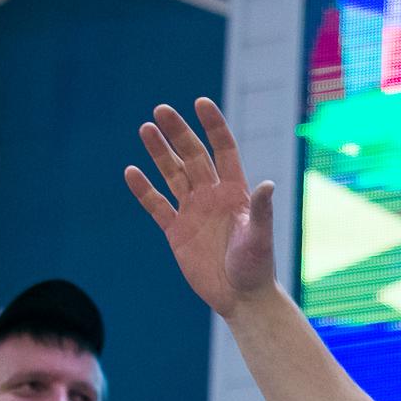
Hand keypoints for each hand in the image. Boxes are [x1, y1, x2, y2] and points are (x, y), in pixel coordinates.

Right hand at [125, 98, 277, 317]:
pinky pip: (156, 205)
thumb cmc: (257, 268)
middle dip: (178, 133)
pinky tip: (131, 172)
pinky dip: (144, 190)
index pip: (224, 151)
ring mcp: (193, 211)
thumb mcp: (260, 238)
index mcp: (236, 193)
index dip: (213, 127)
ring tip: (146, 128)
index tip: (200, 102)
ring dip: (159, 153)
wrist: (241, 298)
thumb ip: (262, 211)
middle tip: (161, 109)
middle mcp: (213, 196)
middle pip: (193, 157)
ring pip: (173, 174)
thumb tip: (268, 183)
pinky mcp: (177, 231)